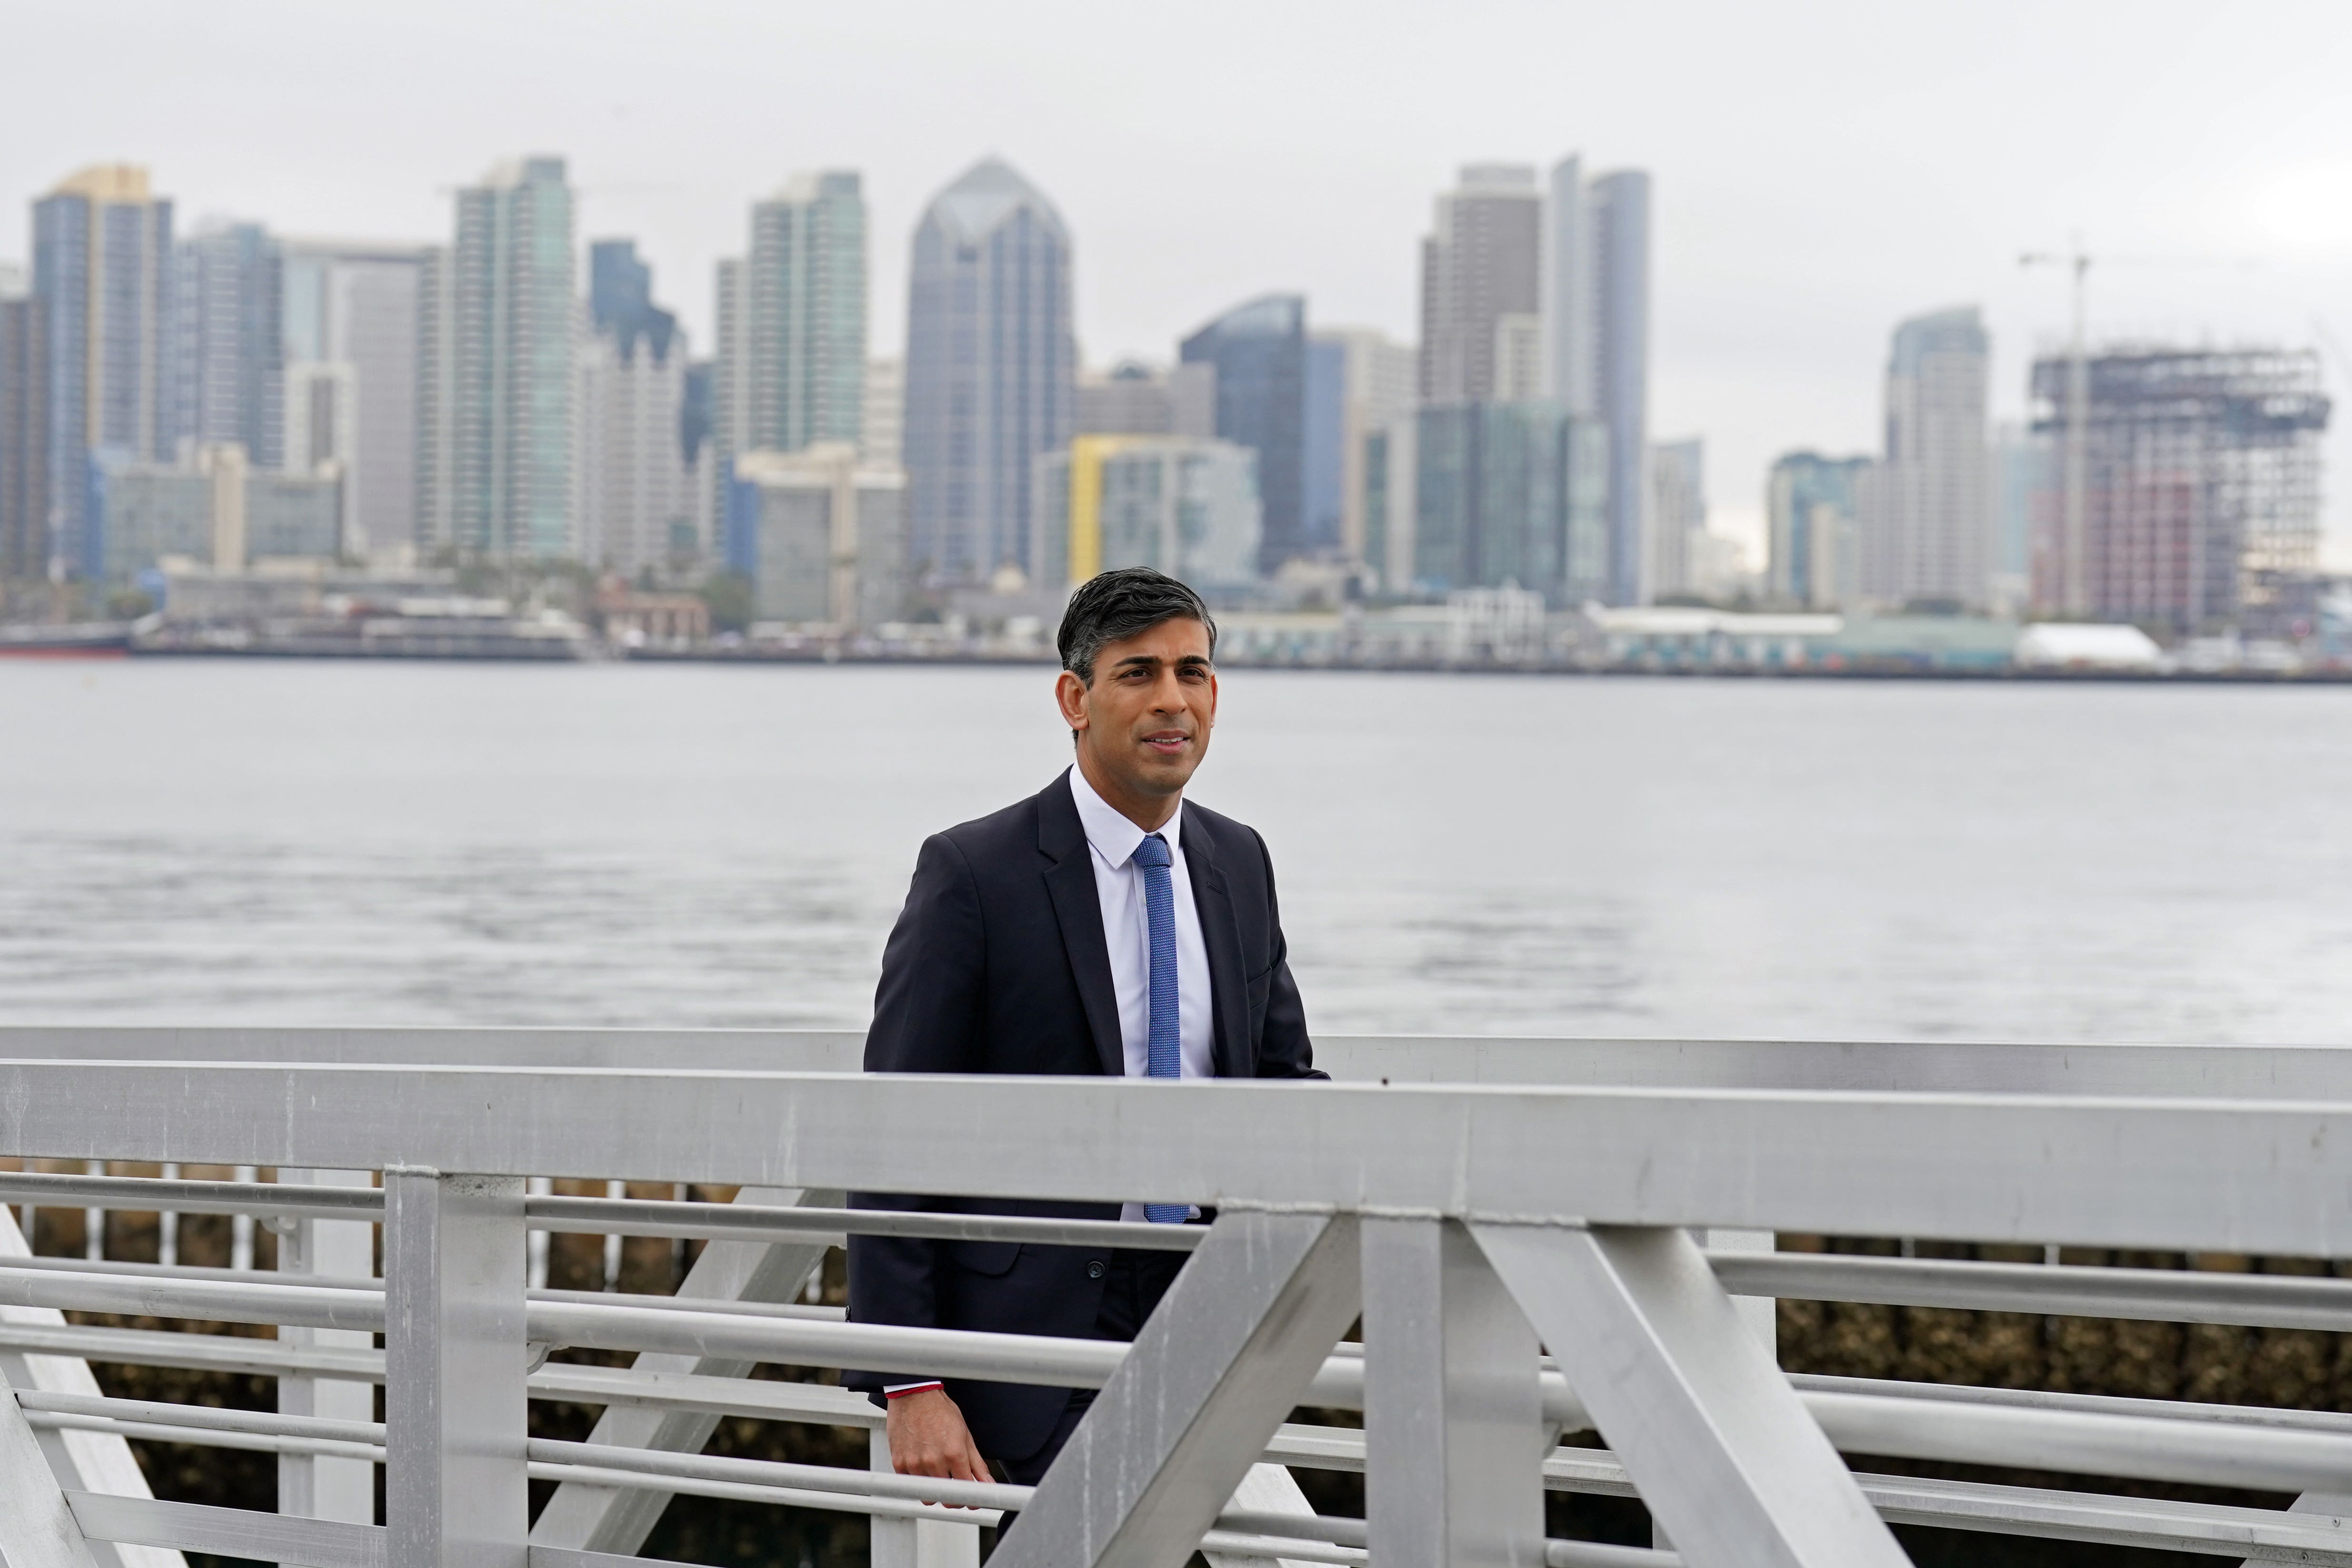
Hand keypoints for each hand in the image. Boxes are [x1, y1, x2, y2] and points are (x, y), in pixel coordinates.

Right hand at [886, 1387, 990, 1503]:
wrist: (914, 1395)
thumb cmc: (941, 1412)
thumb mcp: (965, 1435)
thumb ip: (977, 1464)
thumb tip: (988, 1485)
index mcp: (954, 1453)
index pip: (965, 1492)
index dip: (970, 1499)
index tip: (971, 1500)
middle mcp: (934, 1461)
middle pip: (946, 1498)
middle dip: (953, 1499)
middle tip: (954, 1489)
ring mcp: (914, 1463)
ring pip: (927, 1496)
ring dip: (934, 1491)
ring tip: (937, 1475)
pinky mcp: (899, 1463)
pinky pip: (910, 1485)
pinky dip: (918, 1481)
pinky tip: (923, 1467)